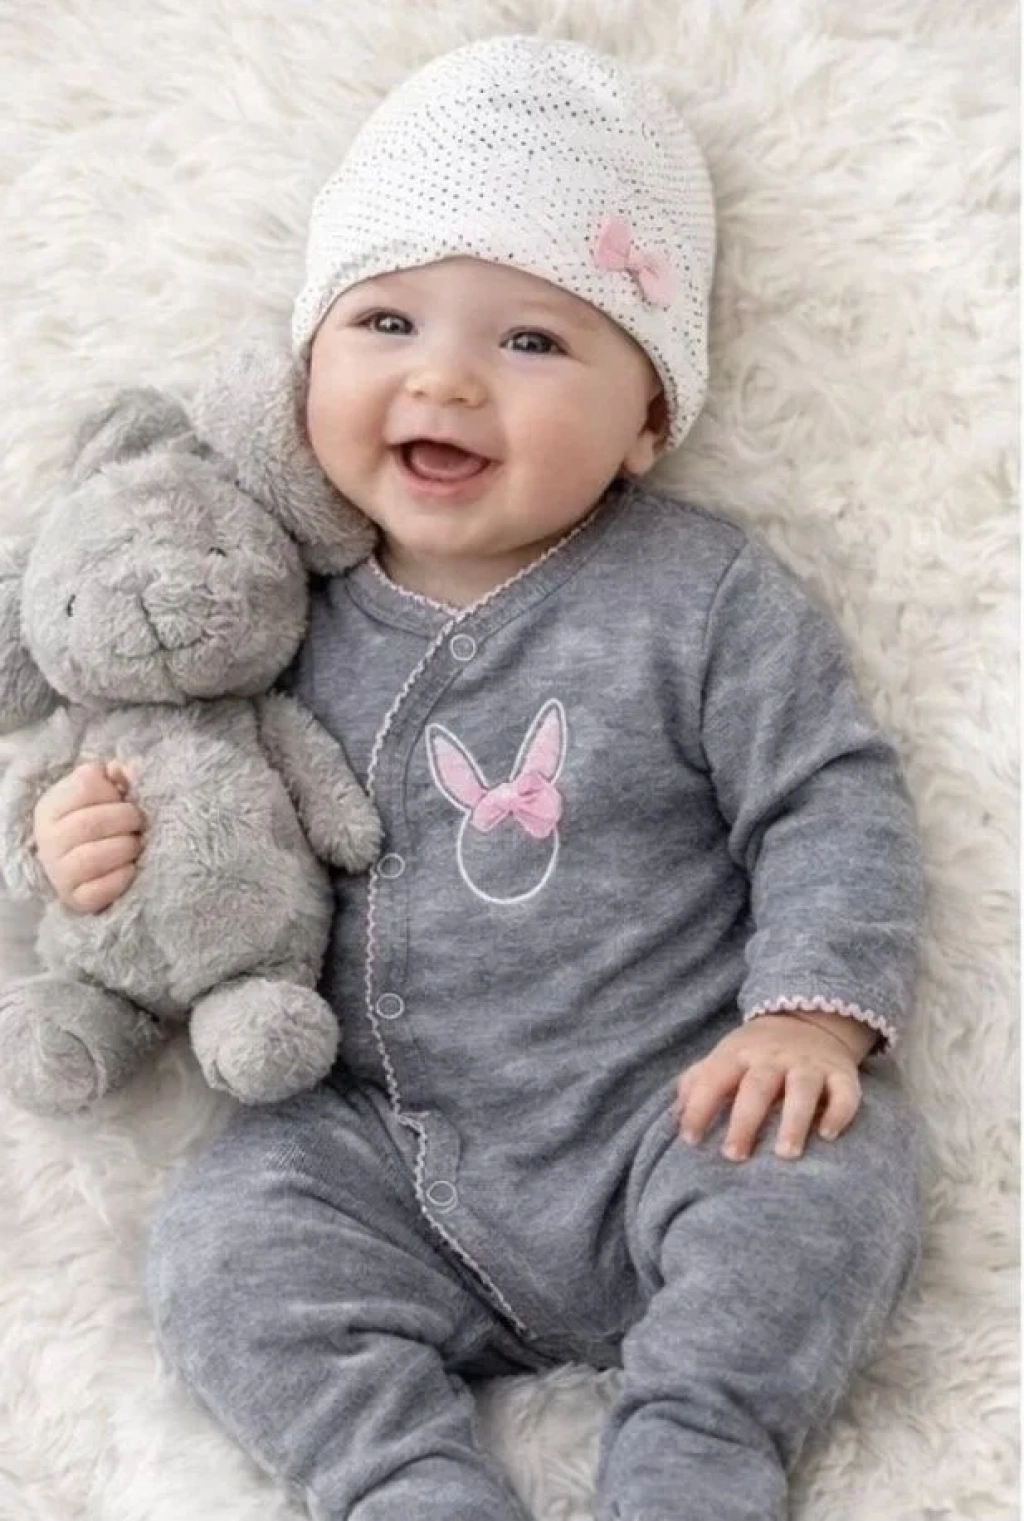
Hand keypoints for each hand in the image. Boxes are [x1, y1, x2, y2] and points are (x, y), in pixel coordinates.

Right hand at [32, 761, 144, 912]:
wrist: (92, 867)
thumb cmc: (103, 821)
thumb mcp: (107, 793)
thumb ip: (119, 776)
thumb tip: (130, 769)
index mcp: (52, 806)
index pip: (85, 786)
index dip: (113, 791)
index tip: (125, 798)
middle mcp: (48, 839)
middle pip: (90, 823)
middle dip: (127, 820)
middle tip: (140, 824)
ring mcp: (58, 872)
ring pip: (92, 858)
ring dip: (126, 848)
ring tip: (136, 845)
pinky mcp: (75, 899)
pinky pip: (99, 891)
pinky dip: (121, 878)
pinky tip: (131, 869)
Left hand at [674, 1012, 868, 1162]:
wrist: (808, 1017)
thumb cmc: (754, 1054)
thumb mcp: (723, 1058)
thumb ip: (696, 1084)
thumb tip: (674, 1120)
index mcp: (738, 1054)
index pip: (713, 1079)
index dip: (699, 1108)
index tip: (690, 1141)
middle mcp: (773, 1058)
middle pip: (757, 1087)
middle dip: (745, 1121)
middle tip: (734, 1156)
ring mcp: (809, 1064)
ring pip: (802, 1089)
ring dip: (793, 1120)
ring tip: (785, 1154)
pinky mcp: (841, 1073)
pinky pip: (844, 1092)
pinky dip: (838, 1112)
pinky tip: (828, 1135)